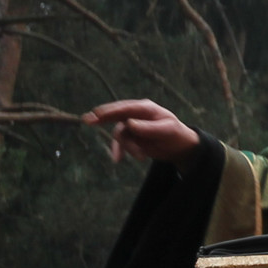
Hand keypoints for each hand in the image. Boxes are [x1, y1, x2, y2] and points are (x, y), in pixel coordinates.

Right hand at [84, 98, 199, 165]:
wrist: (179, 147)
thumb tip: (129, 124)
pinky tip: (117, 159)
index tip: (99, 113)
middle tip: (88, 120)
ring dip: (127, 146)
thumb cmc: (176, 134)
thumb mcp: (167, 131)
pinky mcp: (130, 137)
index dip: (112, 110)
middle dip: (102, 117)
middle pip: (115, 114)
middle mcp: (136, 114)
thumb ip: (149, 128)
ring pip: (120, 134)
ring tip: (141, 157)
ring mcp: (131, 125)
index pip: (126, 107)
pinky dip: (119, 150)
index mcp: (146, 108)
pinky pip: (120, 143)